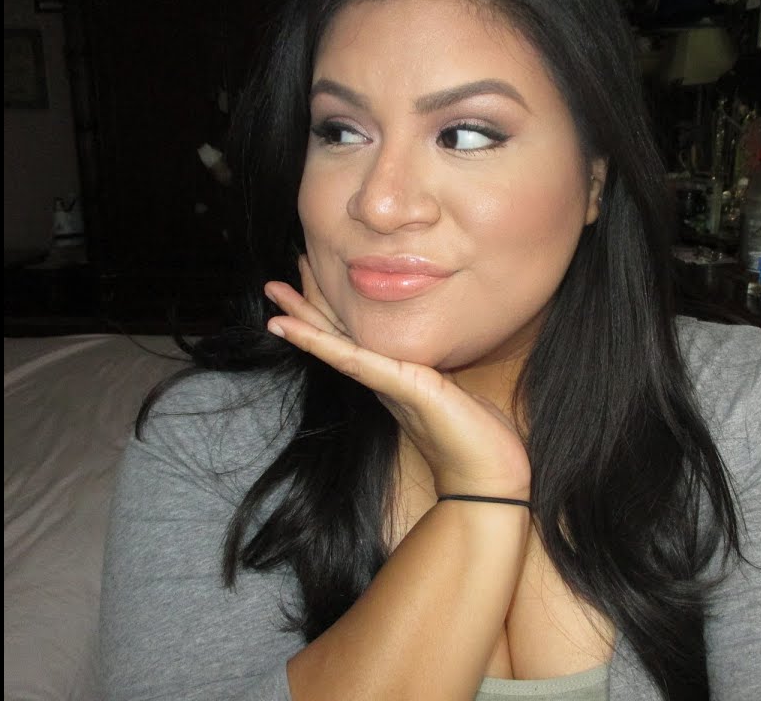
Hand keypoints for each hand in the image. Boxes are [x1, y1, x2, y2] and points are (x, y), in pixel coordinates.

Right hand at [264, 256, 530, 498]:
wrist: (488, 476)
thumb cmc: (477, 437)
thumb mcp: (456, 392)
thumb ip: (437, 375)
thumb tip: (436, 361)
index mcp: (395, 377)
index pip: (355, 338)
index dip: (330, 313)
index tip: (308, 283)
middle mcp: (385, 380)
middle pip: (337, 336)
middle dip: (305, 310)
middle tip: (272, 285)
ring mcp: (390, 384)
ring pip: (337, 345)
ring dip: (303, 320)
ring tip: (274, 297)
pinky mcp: (404, 386)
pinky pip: (356, 359)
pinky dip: (323, 343)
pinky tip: (295, 329)